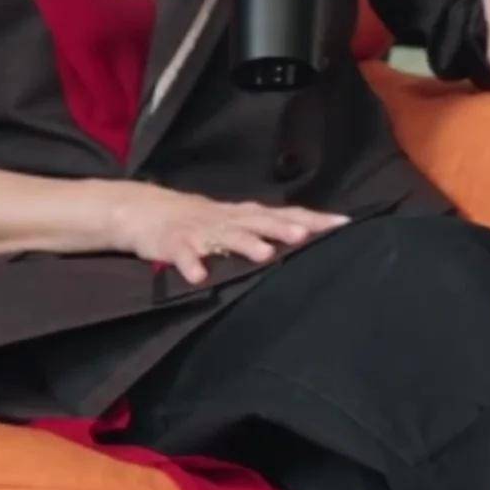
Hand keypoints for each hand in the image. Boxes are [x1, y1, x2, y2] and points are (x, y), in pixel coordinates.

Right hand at [102, 183, 349, 284]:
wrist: (147, 210)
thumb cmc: (203, 221)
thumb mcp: (237, 220)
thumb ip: (269, 228)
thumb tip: (311, 237)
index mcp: (246, 215)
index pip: (286, 214)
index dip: (313, 219)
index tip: (343, 224)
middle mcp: (228, 219)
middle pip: (259, 222)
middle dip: (282, 229)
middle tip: (305, 237)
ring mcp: (202, 230)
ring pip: (226, 236)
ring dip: (245, 244)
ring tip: (264, 255)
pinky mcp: (176, 244)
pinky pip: (184, 256)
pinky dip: (192, 266)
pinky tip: (200, 278)